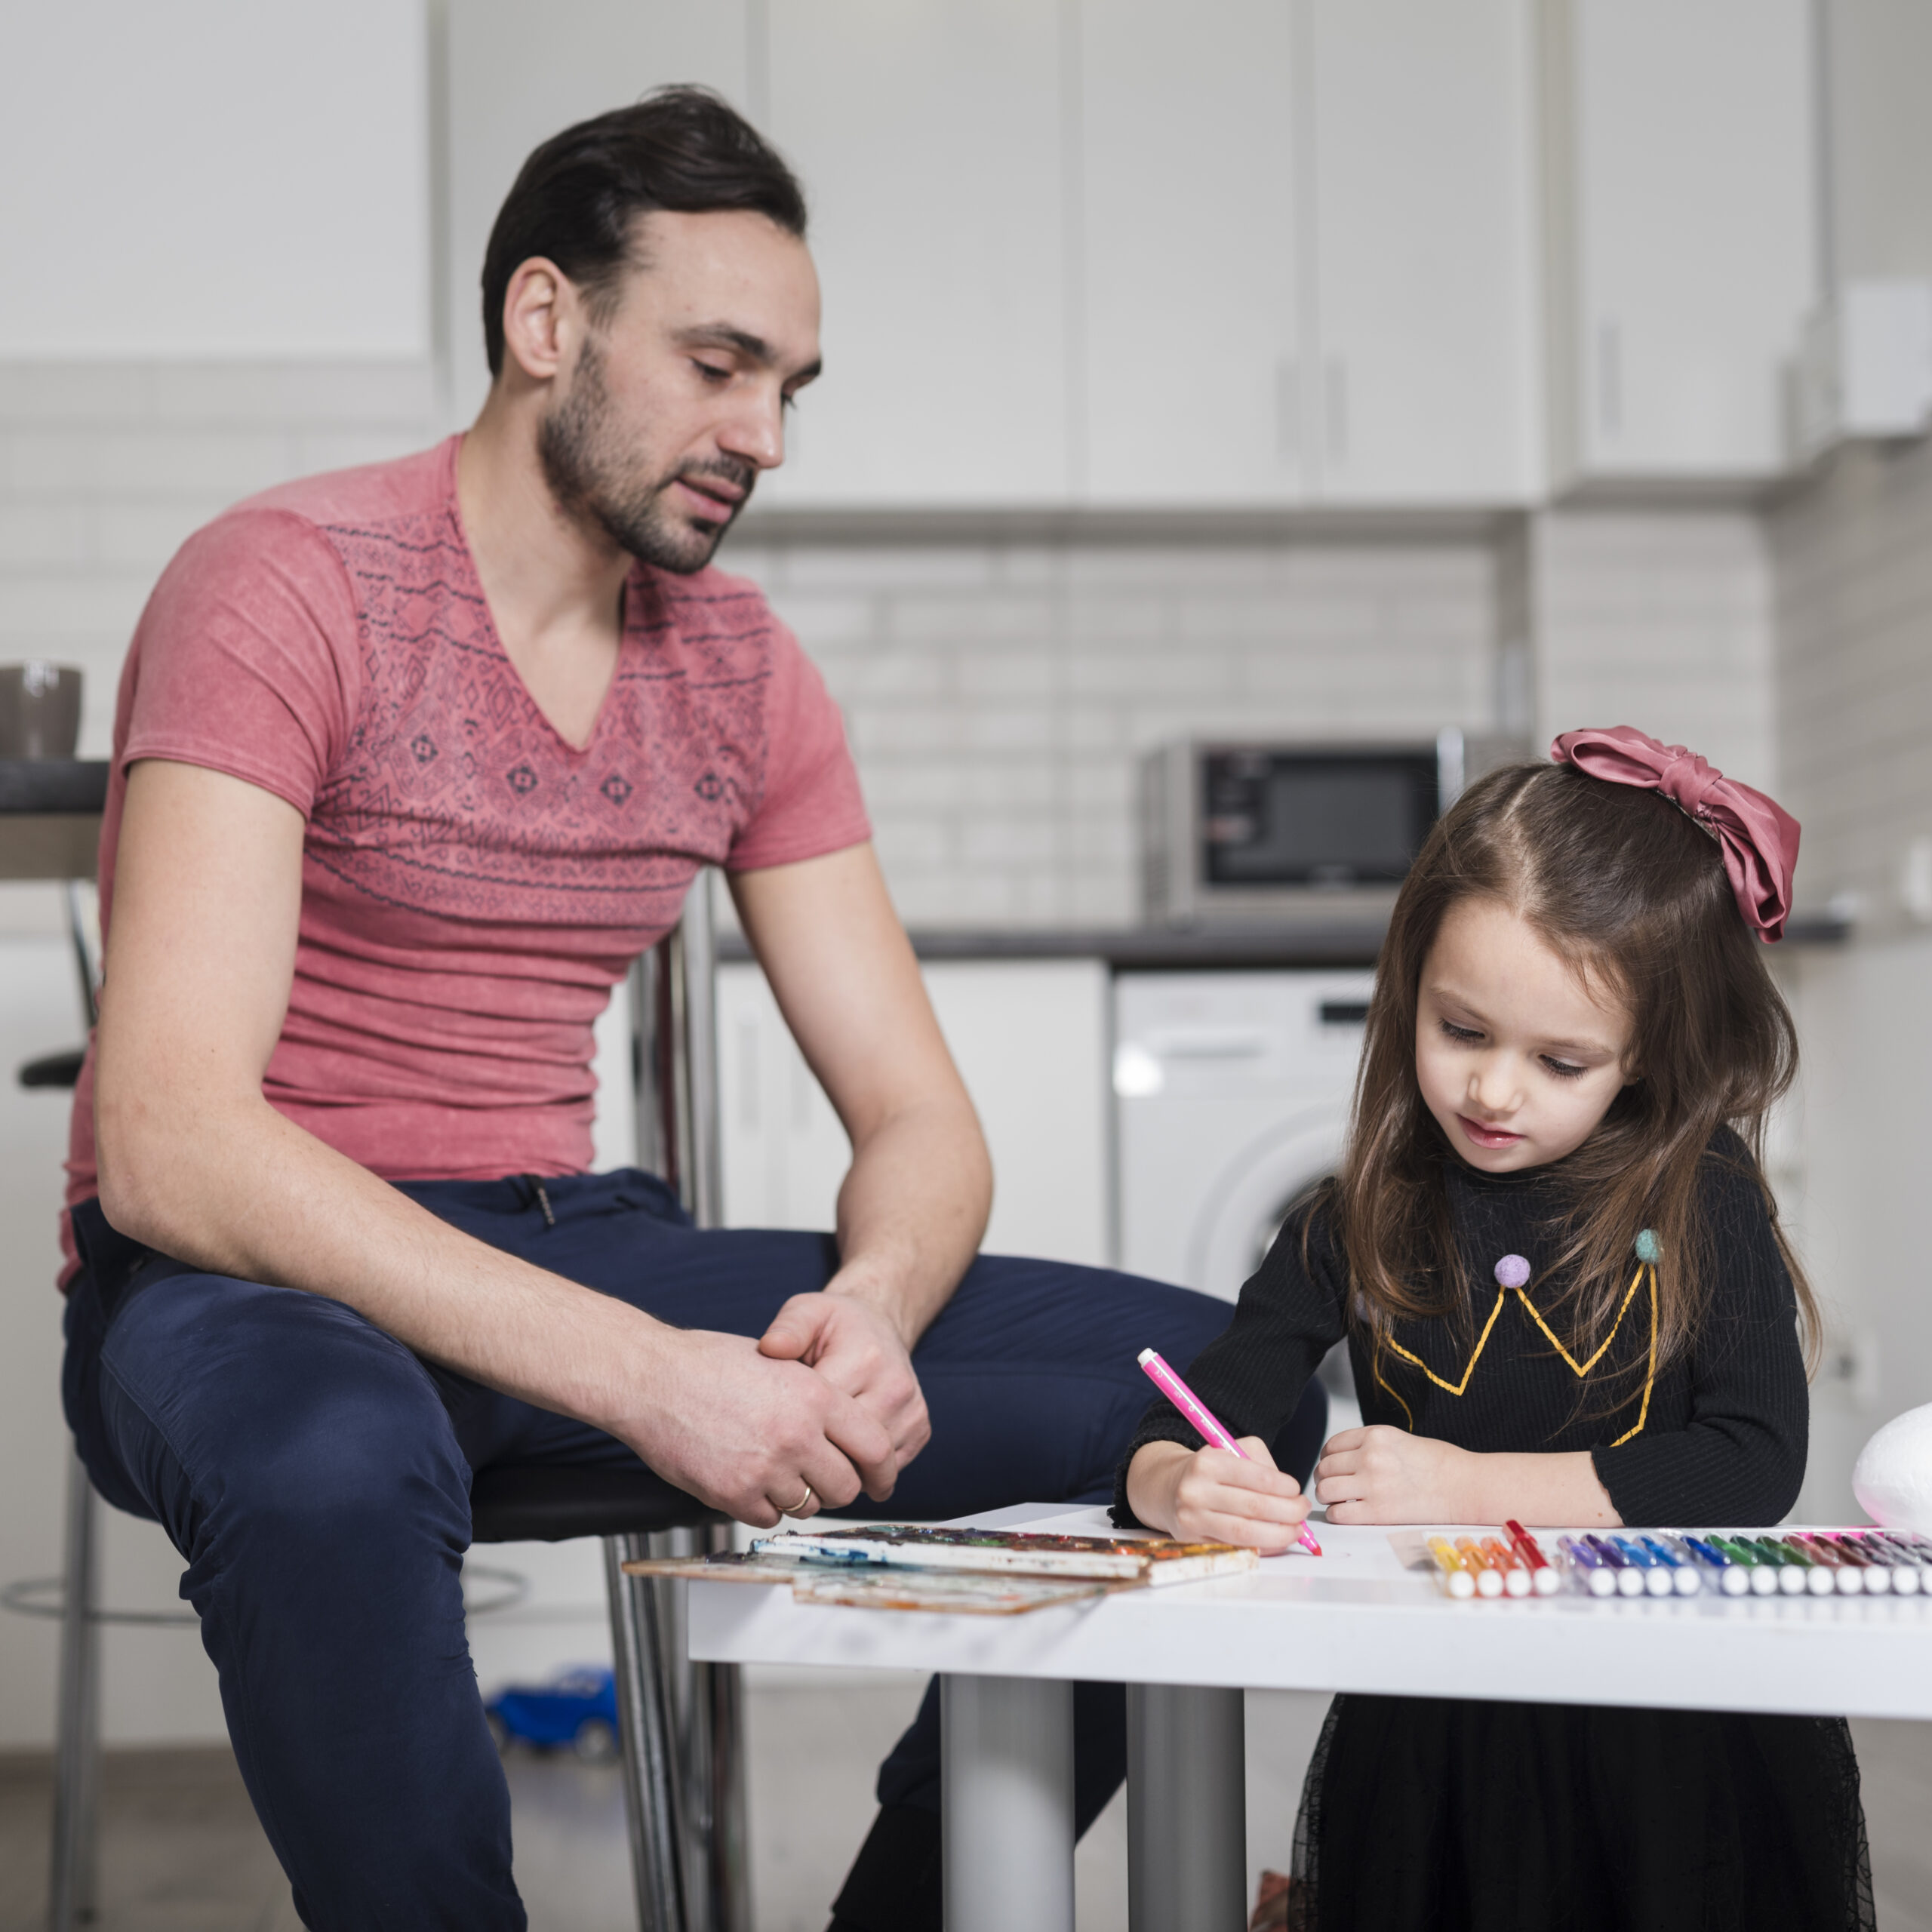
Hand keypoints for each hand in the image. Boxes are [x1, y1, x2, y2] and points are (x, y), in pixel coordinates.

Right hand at [614, 1325, 896, 1528]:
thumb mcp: (778, 1363)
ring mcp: (766, 1468)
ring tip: (771, 1467)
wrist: (651, 1379)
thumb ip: (815, 1398)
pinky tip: (745, 1477)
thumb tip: (844, 1431)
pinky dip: (762, 1506)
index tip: (881, 1479)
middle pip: (846, 1486)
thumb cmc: (708, 1365)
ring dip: (796, 1494)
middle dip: (837, 1485)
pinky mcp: (734, 1495)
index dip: (883, 1468)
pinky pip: (768, 1518)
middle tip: (819, 1476)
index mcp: (815, 1396)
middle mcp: (797, 1435)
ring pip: (808, 1505)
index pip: (875, 1446)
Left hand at [758, 1283, 930, 1495]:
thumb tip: (770, 1348)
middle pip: (849, 1447)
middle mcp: (896, 1387)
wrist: (879, 1325)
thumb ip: (788, 1328)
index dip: (793, 1427)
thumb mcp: (807, 1312)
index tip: (773, 1427)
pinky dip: (863, 1470)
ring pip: (870, 1465)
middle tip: (789, 1453)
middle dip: (816, 1456)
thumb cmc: (835, 1323)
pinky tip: (841, 1455)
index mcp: (865, 1359)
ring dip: (840, 1469)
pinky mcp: (921, 1429)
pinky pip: (888, 1468)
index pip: (824, 1415)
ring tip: (813, 1457)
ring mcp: (912, 1411)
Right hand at [1126, 1437, 1311, 1552]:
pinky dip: (1261, 1547)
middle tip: (1303, 1511)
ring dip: (1279, 1535)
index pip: (1255, 1477)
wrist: (1167, 1487)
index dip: (1283, 1487)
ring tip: (1296, 1530)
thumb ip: (1262, 1464)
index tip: (1296, 1490)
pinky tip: (1275, 1541)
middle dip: (1288, 1512)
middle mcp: (1196, 1490)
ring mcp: (1192, 1519)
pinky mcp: (1192, 1540)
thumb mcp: (1232, 1450)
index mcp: (1208, 1462)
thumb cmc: (1209, 1470)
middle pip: (1253, 1508)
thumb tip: (1290, 1495)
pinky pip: (1234, 1548)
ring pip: (1244, 1533)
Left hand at [1313, 1425, 1473, 1523]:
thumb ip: (1371, 1446)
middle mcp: (1371, 1457)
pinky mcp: (1378, 1512)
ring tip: (1339, 1500)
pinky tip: (1348, 1514)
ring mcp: (1373, 1484)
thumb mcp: (1400, 1440)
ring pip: (1326, 1490)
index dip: (1328, 1459)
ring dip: (1328, 1497)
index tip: (1332, 1468)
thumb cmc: (1440, 1464)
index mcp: (1376, 1435)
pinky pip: (1338, 1514)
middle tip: (1334, 1487)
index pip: (1332, 1446)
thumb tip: (1345, 1459)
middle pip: (1325, 1468)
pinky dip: (1337, 1515)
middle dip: (1326, 1479)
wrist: (1465, 1486)